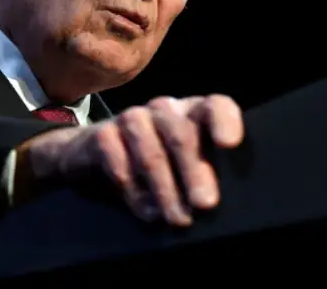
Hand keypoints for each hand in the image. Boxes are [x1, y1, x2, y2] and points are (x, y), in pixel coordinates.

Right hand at [19, 95, 243, 225]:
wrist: (99, 159)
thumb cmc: (159, 166)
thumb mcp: (187, 168)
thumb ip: (205, 174)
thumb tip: (216, 203)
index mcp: (193, 113)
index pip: (214, 106)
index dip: (223, 121)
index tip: (228, 144)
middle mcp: (164, 109)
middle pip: (181, 134)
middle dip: (194, 172)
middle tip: (205, 204)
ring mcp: (132, 118)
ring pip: (151, 151)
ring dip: (165, 188)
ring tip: (178, 219)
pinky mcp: (103, 134)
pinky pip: (118, 161)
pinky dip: (135, 191)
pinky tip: (147, 211)